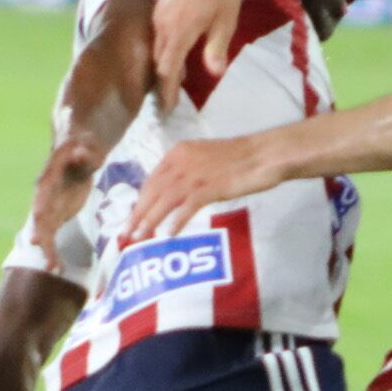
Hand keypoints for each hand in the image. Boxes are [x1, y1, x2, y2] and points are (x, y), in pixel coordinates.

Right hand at [26, 140, 100, 259]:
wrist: (78, 151)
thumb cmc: (83, 145)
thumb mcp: (87, 146)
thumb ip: (84, 153)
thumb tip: (82, 154)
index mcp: (49, 177)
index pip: (43, 192)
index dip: (40, 204)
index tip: (37, 217)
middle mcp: (43, 195)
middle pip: (39, 215)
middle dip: (39, 232)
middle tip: (39, 247)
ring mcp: (48, 207)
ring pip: (43, 230)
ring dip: (47, 249)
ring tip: (54, 267)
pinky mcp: (55, 216)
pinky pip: (51, 237)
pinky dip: (53, 252)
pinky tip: (58, 268)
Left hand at [131, 132, 270, 239]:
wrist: (265, 154)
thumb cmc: (238, 159)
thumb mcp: (203, 160)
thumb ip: (186, 173)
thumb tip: (170, 194)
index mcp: (178, 152)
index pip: (152, 179)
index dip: (141, 200)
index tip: (133, 217)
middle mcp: (182, 161)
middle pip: (153, 190)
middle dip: (138, 213)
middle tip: (126, 234)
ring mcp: (196, 174)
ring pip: (165, 199)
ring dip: (150, 220)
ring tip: (140, 237)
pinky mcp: (211, 186)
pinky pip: (188, 206)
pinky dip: (177, 221)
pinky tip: (169, 234)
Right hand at [148, 0, 246, 109]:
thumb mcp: (226, 20)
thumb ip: (217, 48)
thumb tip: (215, 73)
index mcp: (179, 32)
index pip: (167, 70)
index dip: (166, 92)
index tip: (168, 110)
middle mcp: (163, 26)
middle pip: (158, 62)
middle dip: (162, 83)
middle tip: (167, 102)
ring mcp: (160, 15)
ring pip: (157, 48)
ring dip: (163, 66)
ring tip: (171, 83)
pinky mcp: (161, 7)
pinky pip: (158, 36)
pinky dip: (164, 50)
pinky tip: (175, 55)